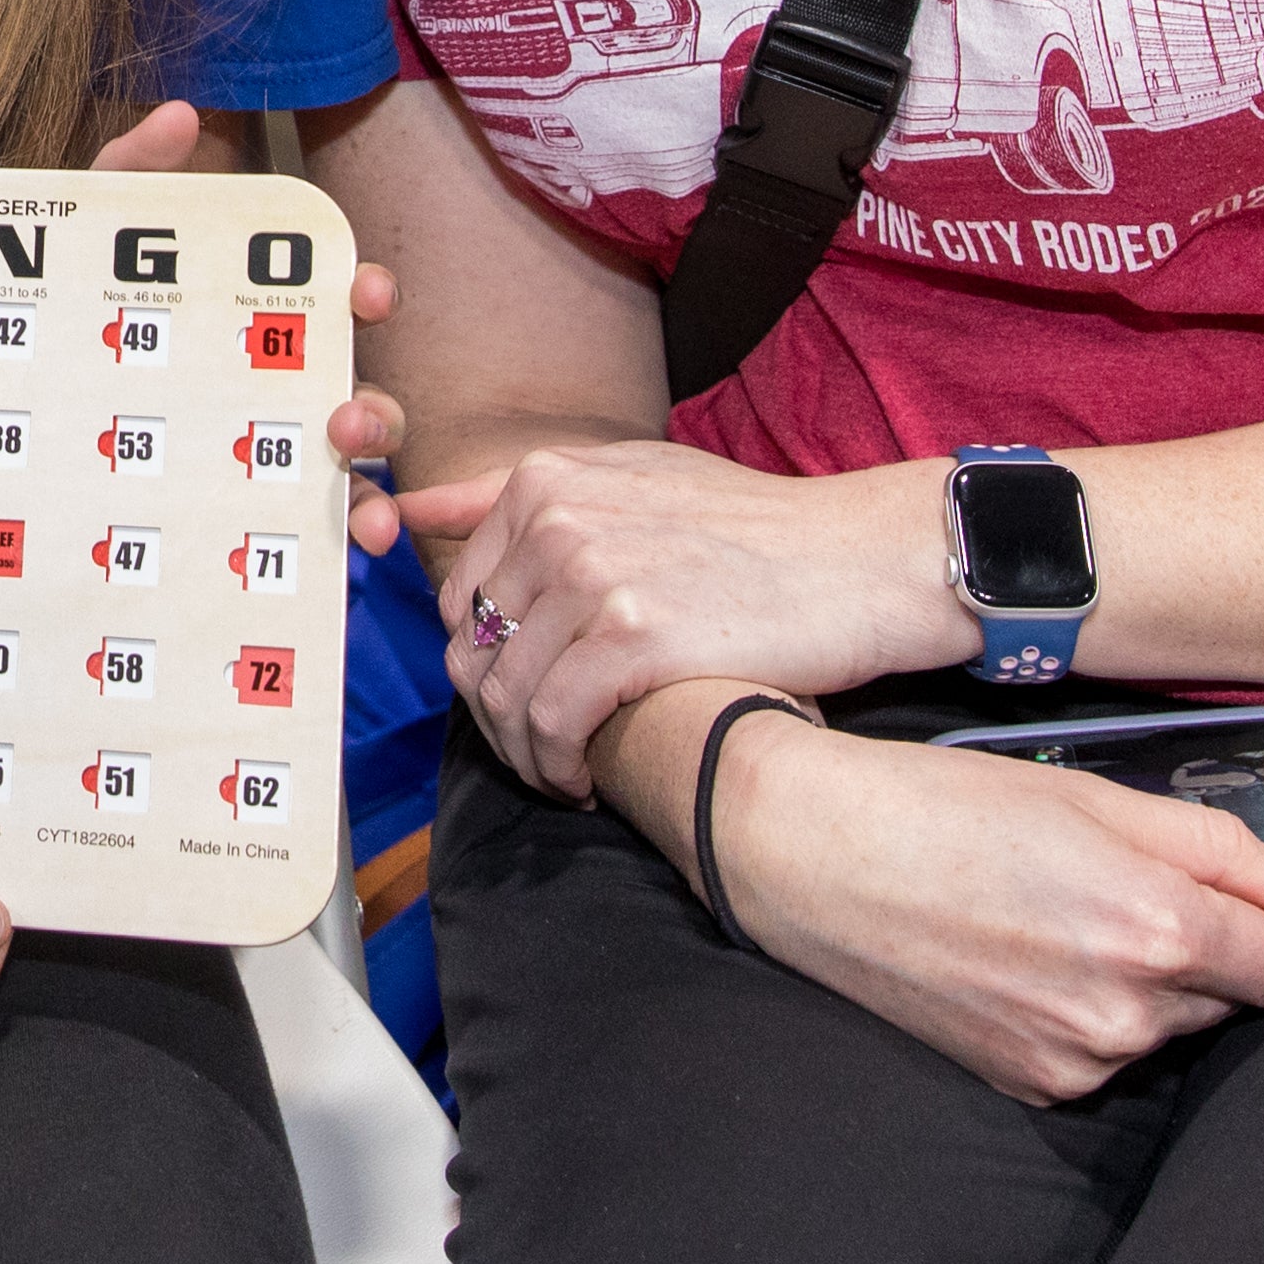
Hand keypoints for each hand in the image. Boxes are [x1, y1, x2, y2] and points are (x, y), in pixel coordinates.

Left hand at [76, 100, 410, 547]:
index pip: (332, 298)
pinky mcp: (245, 507)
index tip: (368, 293)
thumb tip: (178, 114)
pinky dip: (346, 539)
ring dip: (369, 487)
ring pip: (347, 467)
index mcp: (259, 314)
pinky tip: (350, 554)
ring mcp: (267, 449)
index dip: (365, 291)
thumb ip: (130, 173)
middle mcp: (278, 383)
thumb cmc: (64, 305)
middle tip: (346, 418)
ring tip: (361, 512)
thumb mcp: (90, 236)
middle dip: (376, 407)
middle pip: (357, 390)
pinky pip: (312, 527)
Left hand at [407, 438, 948, 783]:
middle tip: (543, 756)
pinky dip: (559, 768)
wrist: (855, 560)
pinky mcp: (632, 636)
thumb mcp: (632, 479)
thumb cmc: (752, 531)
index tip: (521, 701)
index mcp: (546, 481)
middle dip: (497, 720)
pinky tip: (590, 785)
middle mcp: (556, 520)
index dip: (483, 666)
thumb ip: (521, 495)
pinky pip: (551, 724)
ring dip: (526, 757)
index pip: (460, 598)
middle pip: (476, 652)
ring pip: (505, 697)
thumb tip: (408, 505)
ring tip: (566, 777)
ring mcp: (591, 574)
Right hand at [683, 709, 1263, 1103]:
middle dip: (1210, 944)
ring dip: (1147, 980)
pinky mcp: (1029, 1085)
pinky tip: (1028, 959)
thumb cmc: (944, 807)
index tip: (1263, 896)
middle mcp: (1125, 1014)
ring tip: (1059, 915)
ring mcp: (1074, 1061)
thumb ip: (1224, 850)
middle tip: (1122, 882)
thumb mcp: (1098, 799)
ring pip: (1168, 1025)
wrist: (809, 855)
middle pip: (1236, 995)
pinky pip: (1105, 1054)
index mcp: (1157, 929)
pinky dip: (1091, 1012)